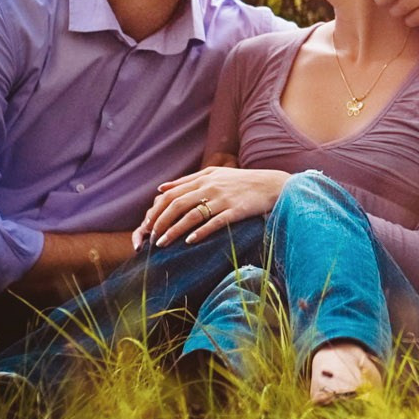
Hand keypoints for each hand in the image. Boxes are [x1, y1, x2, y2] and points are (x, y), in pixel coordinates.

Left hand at [135, 166, 289, 247]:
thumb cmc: (241, 181)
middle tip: (150, 238)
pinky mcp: (235, 211)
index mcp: (203, 178)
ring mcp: (222, 199)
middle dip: (160, 222)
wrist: (271, 184)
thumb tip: (161, 188)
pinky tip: (189, 242)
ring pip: (191, 215)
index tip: (147, 224)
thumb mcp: (214, 174)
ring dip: (174, 231)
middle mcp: (210, 187)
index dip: (156, 210)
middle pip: (177, 205)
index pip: (171, 194)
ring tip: (162, 244)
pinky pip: (214, 223)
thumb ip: (187, 180)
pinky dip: (200, 233)